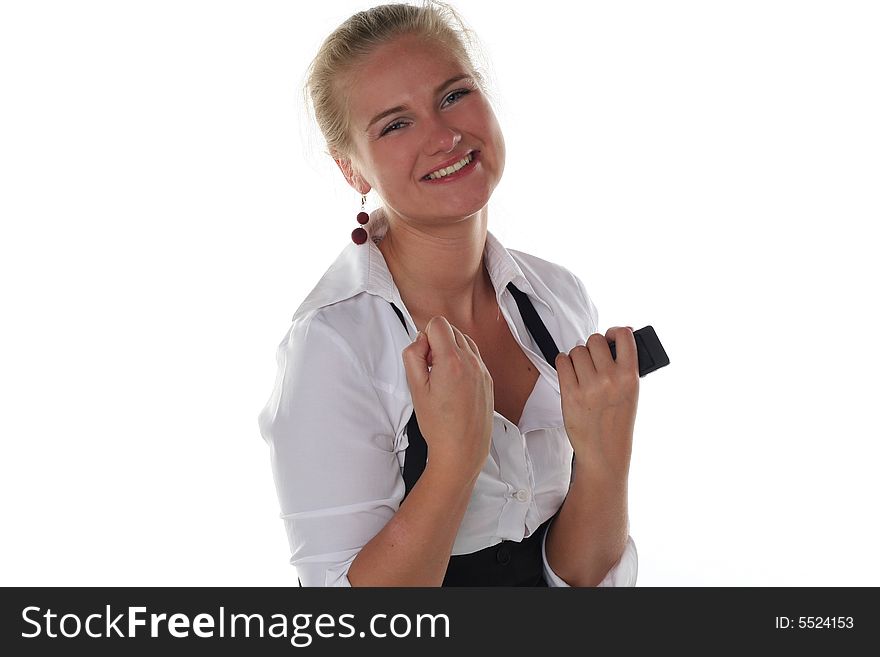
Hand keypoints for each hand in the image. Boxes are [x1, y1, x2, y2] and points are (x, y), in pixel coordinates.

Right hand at [401, 316, 494, 481]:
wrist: (462, 450)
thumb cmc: (439, 425)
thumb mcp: (415, 388)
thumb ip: (413, 355)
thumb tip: (420, 341)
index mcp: (452, 360)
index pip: (438, 323)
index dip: (425, 336)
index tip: (423, 356)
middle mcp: (472, 362)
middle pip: (452, 330)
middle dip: (437, 342)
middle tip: (430, 368)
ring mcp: (482, 371)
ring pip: (464, 342)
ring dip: (450, 350)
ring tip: (441, 376)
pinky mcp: (488, 381)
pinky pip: (474, 358)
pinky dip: (462, 362)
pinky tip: (453, 384)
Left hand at [554, 327, 638, 479]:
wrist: (604, 452)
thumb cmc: (617, 423)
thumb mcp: (631, 393)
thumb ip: (625, 366)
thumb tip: (619, 336)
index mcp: (630, 377)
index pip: (624, 336)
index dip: (615, 332)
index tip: (611, 336)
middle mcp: (610, 379)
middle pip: (594, 340)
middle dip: (592, 347)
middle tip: (593, 360)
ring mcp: (589, 386)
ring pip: (576, 350)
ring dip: (577, 357)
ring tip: (582, 371)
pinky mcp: (570, 394)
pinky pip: (561, 362)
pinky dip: (564, 364)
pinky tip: (570, 373)